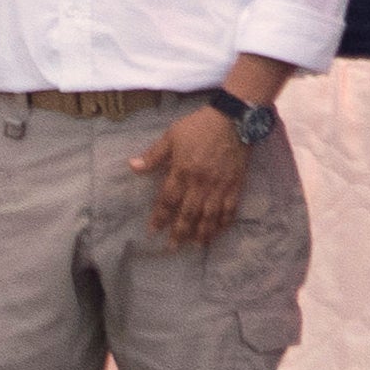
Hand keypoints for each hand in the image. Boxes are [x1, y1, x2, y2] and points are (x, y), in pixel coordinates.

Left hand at [130, 103, 252, 247]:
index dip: (160, 217)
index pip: (168, 200)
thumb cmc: (198, 127)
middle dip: (179, 232)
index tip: (153, 231)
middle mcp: (201, 182)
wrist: (233, 121)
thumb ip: (153, 155)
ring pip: (210, 215)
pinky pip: (230, 209)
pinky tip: (218, 232)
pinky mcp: (236, 185)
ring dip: (202, 232)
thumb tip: (133, 167)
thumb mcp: (171, 136)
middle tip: (172, 248)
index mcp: (182, 170)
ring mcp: (220, 185)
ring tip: (194, 246)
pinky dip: (224, 223)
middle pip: (189, 213)